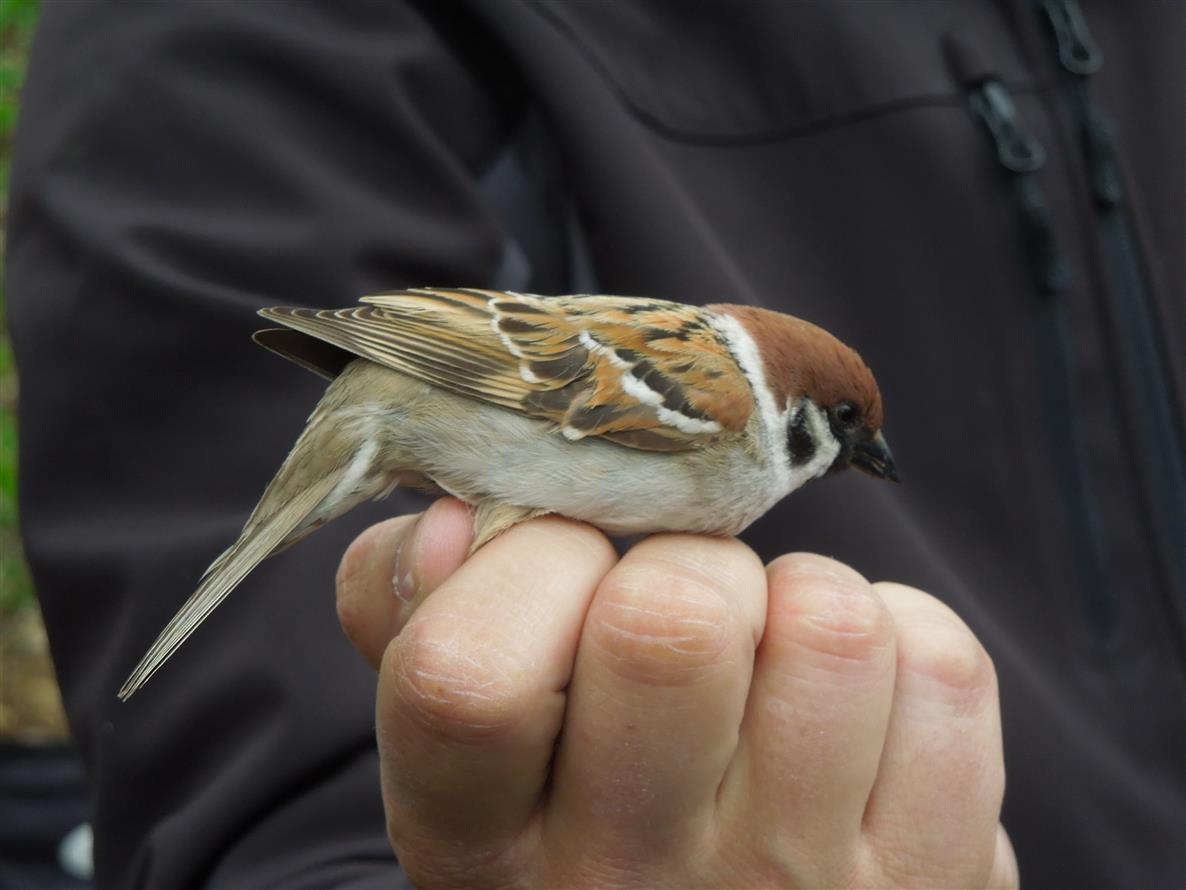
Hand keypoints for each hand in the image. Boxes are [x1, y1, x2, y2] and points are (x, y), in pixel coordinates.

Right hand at [335, 499, 1017, 887]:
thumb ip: (425, 621)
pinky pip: (939, 662)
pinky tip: (856, 702)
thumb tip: (456, 522)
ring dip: (800, 598)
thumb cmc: (591, 810)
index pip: (473, 675)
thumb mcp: (475, 749)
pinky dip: (903, 637)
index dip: (529, 567)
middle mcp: (632, 884)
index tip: (568, 564)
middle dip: (686, 568)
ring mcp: (793, 888)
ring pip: (826, 622)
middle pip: (672, 623)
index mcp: (486, 846)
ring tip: (775, 658)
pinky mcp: (932, 874)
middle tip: (687, 611)